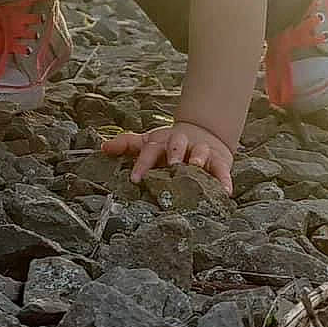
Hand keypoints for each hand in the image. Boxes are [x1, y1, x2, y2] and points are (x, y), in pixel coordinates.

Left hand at [101, 122, 234, 194]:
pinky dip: (224, 179)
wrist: (203, 135)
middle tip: (171, 165)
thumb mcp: (149, 142)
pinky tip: (224, 191)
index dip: (142, 163)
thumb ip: (127, 144)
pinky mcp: (219, 161)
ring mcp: (200, 151)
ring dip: (198, 159)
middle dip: (174, 153)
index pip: (150, 150)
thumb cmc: (169, 145)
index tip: (135, 179)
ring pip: (201, 152)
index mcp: (162, 142)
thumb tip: (103, 147)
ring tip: (195, 167)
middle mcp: (182, 144)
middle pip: (177, 145)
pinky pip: (222, 170)